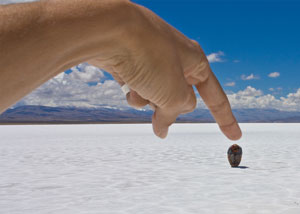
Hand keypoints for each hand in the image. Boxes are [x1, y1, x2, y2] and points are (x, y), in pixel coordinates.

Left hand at [88, 2, 241, 139]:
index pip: (216, 97)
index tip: (234, 135)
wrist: (111, 31)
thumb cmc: (150, 55)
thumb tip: (162, 129)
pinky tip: (126, 82)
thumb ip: (173, 114)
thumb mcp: (173, 93)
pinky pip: (138, 90)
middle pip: (179, 99)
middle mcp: (176, 61)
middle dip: (168, 107)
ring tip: (140, 86)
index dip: (226, 118)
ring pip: (156, 96)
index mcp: (195, 62)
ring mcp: (153, 62)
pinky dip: (133, 93)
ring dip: (148, 99)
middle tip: (159, 100)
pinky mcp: (133, 65)